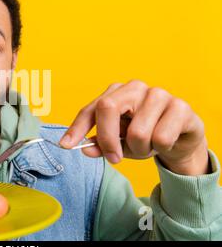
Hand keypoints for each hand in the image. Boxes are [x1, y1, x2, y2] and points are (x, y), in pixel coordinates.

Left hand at [60, 80, 209, 175]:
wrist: (181, 137)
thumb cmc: (145, 136)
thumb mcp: (119, 143)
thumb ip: (101, 145)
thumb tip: (85, 149)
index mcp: (115, 94)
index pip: (90, 109)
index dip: (76, 127)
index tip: (66, 145)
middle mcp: (134, 88)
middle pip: (107, 108)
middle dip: (108, 139)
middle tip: (115, 158)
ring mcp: (158, 94)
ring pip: (137, 131)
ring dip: (141, 149)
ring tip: (148, 146)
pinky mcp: (179, 106)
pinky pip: (161, 137)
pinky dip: (161, 148)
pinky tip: (166, 141)